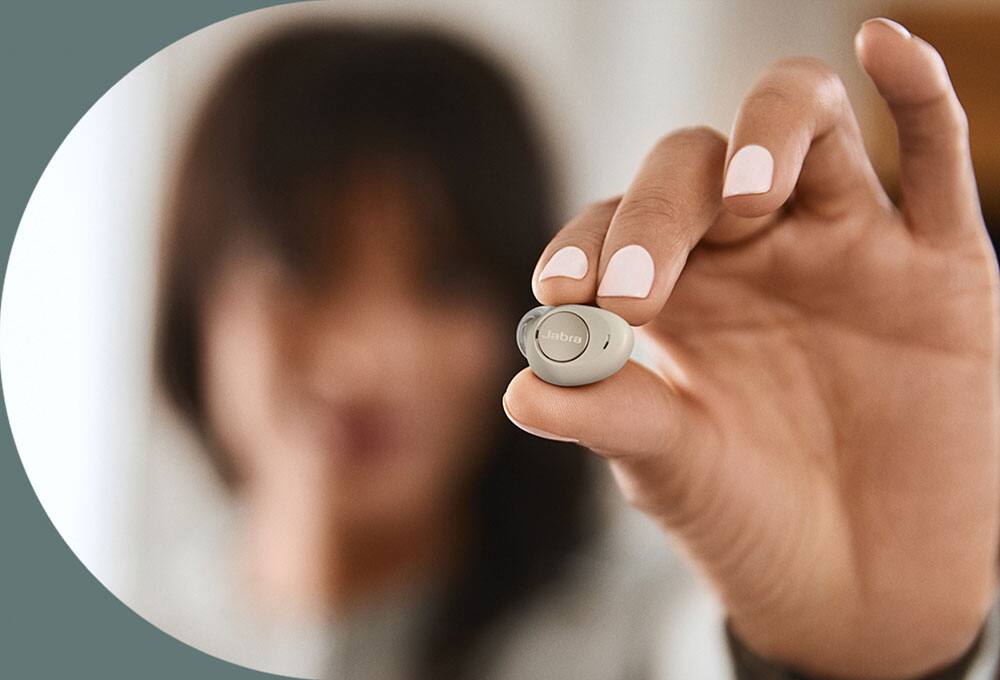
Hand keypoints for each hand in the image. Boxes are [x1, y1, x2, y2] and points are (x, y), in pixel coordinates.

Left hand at [503, 19, 998, 677]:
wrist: (860, 581)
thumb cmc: (747, 517)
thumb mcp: (667, 468)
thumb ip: (606, 415)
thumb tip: (521, 389)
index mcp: (671, 290)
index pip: (613, 226)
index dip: (586, 245)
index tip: (564, 297)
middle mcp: (748, 252)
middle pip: (694, 167)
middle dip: (659, 213)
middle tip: (638, 292)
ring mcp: (844, 245)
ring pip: (804, 125)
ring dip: (768, 133)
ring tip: (748, 202)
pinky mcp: (939, 264)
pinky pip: (932, 152)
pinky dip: (916, 88)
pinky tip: (881, 44)